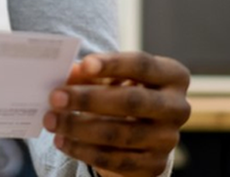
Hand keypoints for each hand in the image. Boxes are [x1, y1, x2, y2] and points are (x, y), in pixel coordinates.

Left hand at [43, 52, 190, 176]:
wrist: (142, 131)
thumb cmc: (123, 92)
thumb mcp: (113, 78)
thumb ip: (93, 73)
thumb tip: (68, 73)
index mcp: (173, 76)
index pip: (141, 65)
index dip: (112, 64)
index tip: (83, 64)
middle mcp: (178, 107)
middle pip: (131, 101)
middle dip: (89, 99)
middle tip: (55, 97)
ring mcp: (168, 139)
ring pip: (120, 134)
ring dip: (79, 128)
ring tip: (51, 120)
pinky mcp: (154, 165)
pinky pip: (115, 160)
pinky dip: (84, 151)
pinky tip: (63, 142)